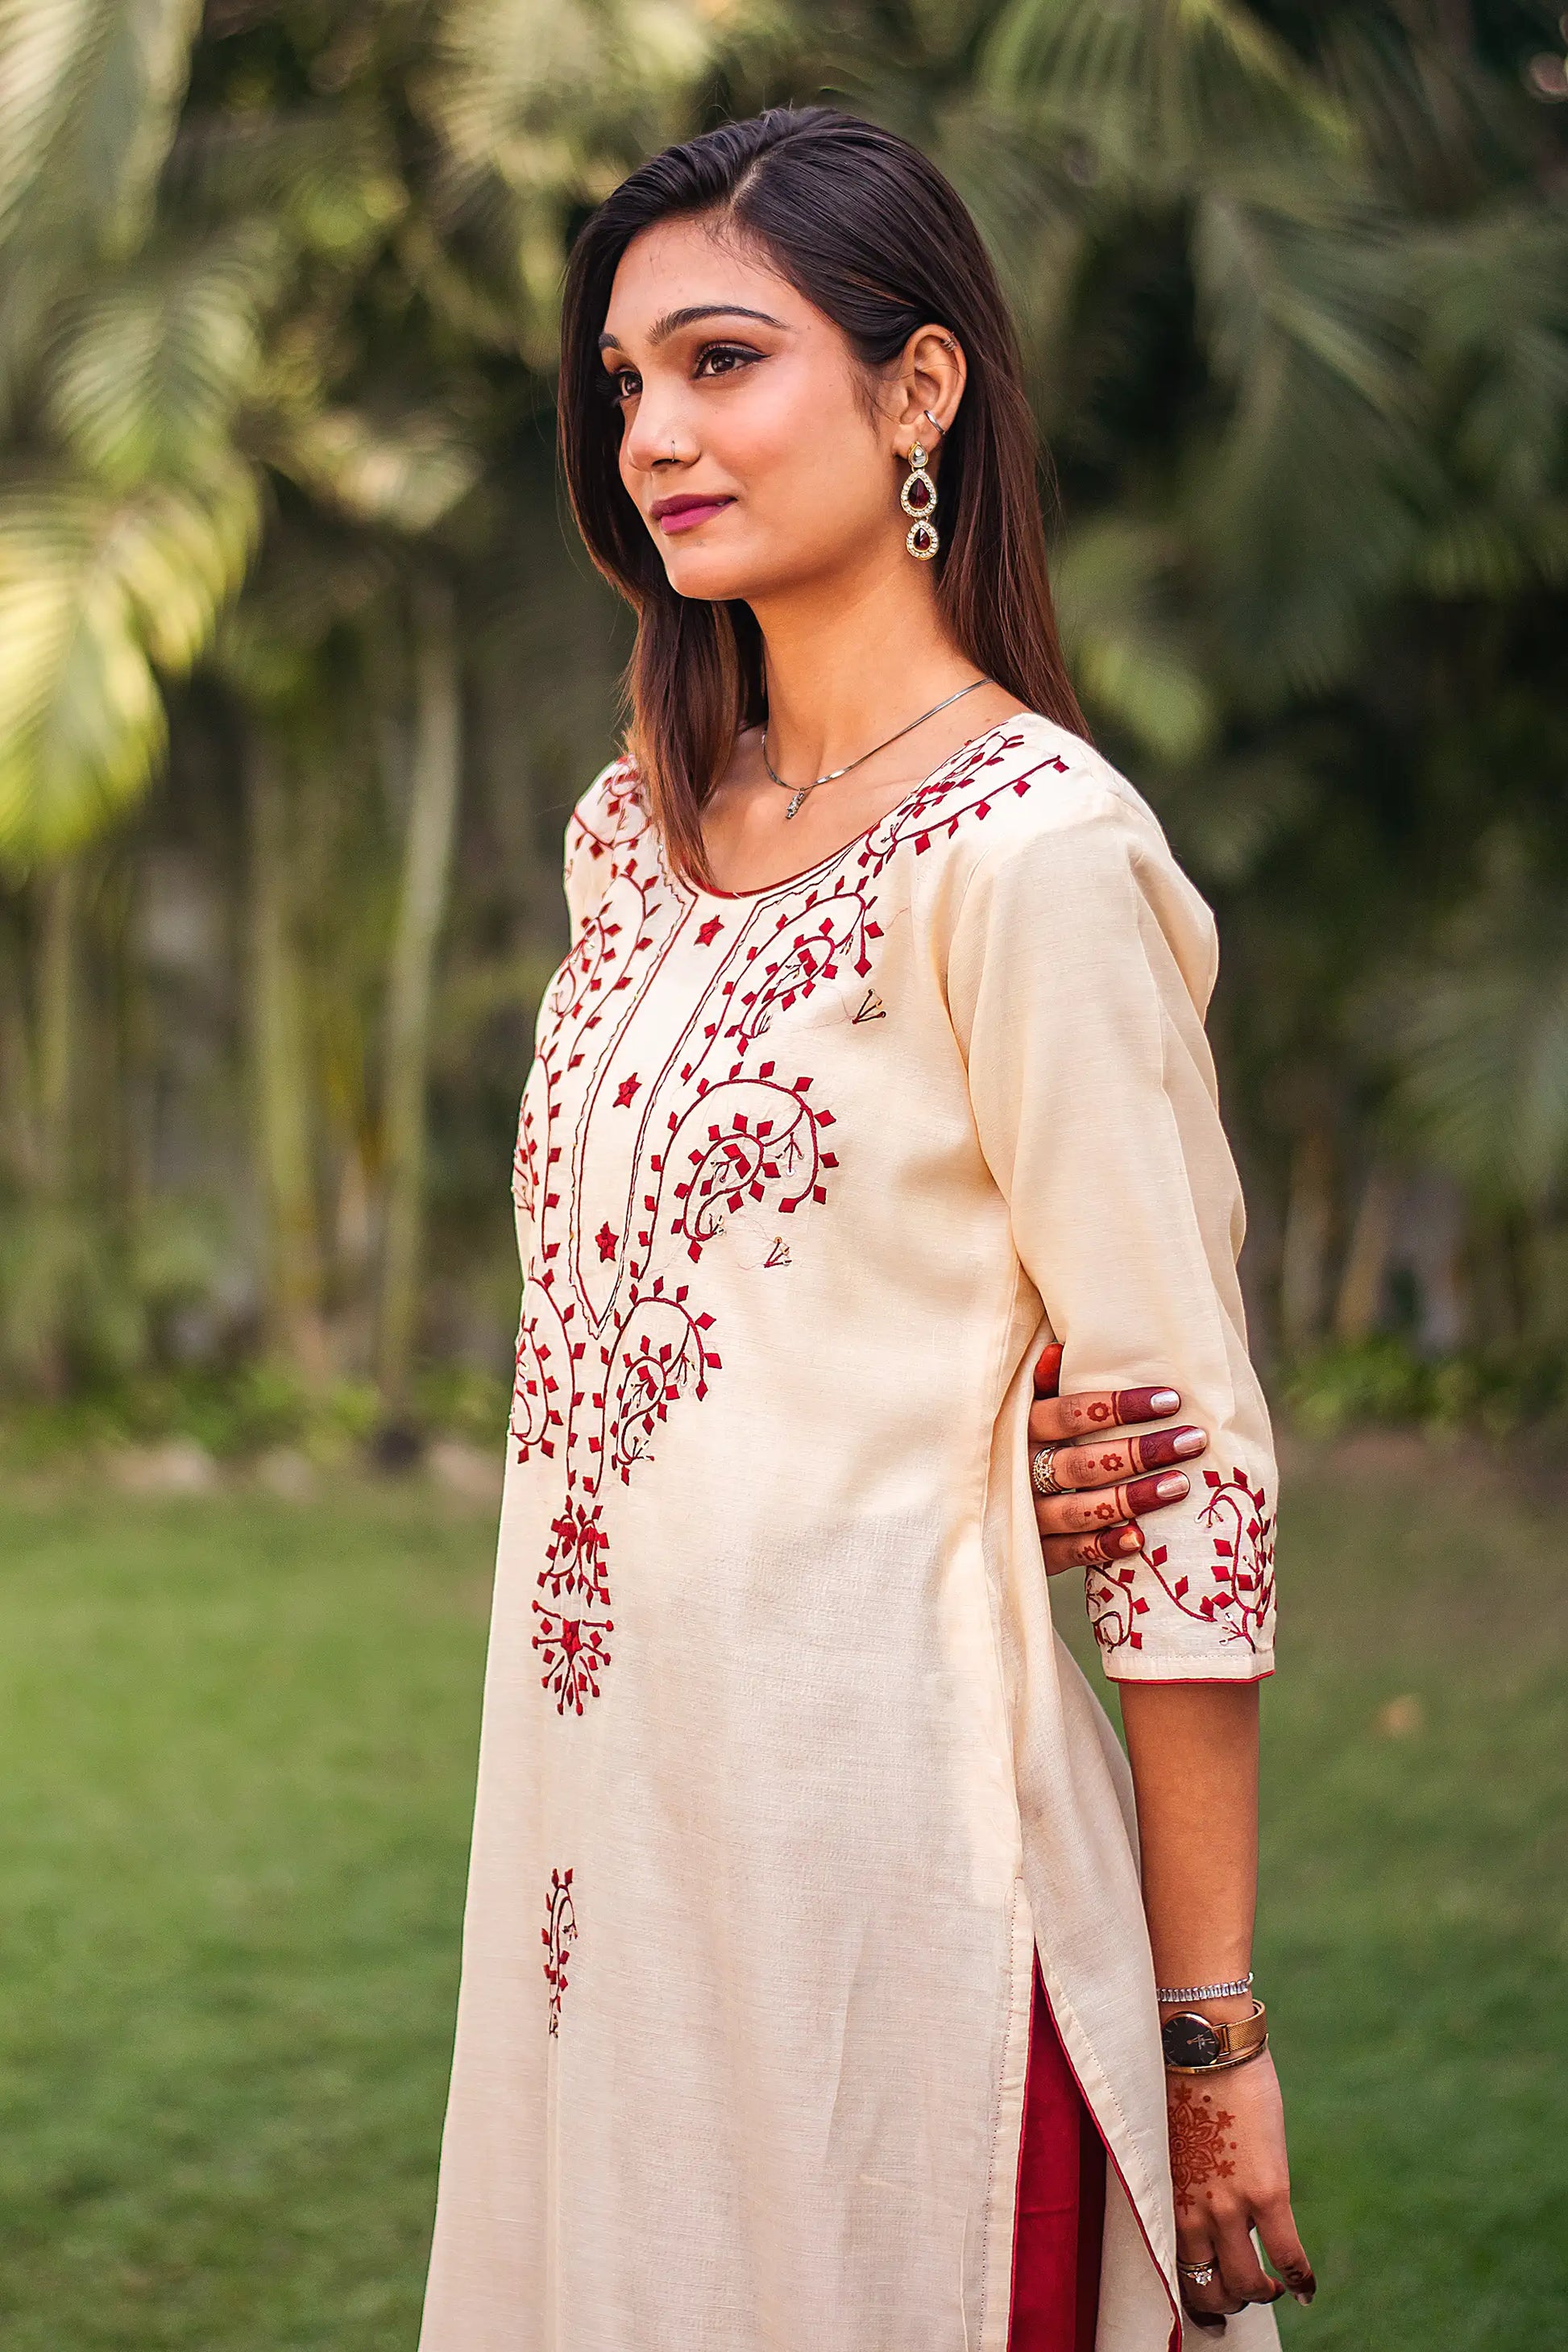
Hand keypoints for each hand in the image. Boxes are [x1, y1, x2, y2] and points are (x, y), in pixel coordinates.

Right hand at [1028, 1342, 1208, 1575]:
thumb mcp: (1025, 1412)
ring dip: (1132, 1499)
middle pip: (1083, 1462)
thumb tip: (1056, 1349)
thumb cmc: (1022, 1447)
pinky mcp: (1035, 1553)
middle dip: (1140, 1451)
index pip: (1068, 1414)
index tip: (1169, 1400)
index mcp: (1020, 1430)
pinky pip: (1072, 1553)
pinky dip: (1104, 1546)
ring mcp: (1027, 1515)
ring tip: (1179, 1485)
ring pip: (1080, 1509)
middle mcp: (1021, 1472)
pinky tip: (1139, 1538)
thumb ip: (1041, 1385)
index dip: (1118, 1407)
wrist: (980, 1506)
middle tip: (1191, 1440)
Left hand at [1167, 2047, 1315, 2328]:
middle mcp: (1191, 2212)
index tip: (1211, 2314)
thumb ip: (1186, 2179)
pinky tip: (1307, 2286)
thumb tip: (1208, 2199)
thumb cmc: (1181, 2080)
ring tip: (1276, 2289)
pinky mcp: (1265, 2192)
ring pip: (1248, 2285)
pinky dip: (1301, 2279)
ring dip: (1264, 2295)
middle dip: (1231, 2303)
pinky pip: (1287, 2255)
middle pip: (1211, 2290)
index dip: (1197, 2303)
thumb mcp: (1171, 2143)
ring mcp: (1228, 2206)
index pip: (1176, 2273)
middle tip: (1248, 2297)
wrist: (1201, 2046)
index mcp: (1165, 2199)